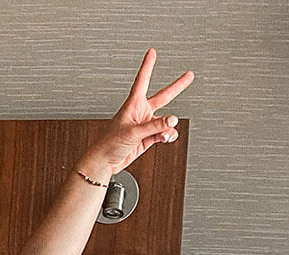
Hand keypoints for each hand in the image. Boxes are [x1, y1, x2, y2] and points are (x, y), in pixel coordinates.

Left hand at [78, 49, 193, 181]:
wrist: (105, 161)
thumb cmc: (109, 144)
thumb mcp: (133, 132)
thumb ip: (155, 126)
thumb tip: (173, 120)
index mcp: (133, 105)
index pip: (142, 80)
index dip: (147, 66)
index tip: (151, 52)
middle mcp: (140, 112)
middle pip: (163, 96)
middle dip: (177, 86)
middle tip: (189, 75)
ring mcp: (145, 125)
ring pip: (165, 121)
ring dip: (168, 127)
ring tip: (165, 134)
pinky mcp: (148, 137)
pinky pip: (164, 133)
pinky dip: (167, 136)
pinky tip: (165, 138)